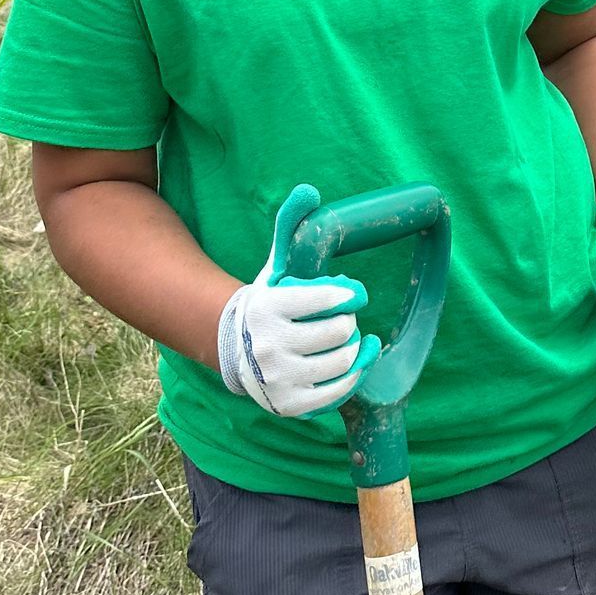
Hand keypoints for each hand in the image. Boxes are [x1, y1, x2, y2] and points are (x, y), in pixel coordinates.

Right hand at [217, 184, 379, 417]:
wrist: (236, 349)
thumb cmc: (269, 301)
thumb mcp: (276, 264)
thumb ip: (291, 226)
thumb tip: (309, 189)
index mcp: (269, 307)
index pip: (326, 299)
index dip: (348, 295)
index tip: (353, 294)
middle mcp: (271, 346)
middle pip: (338, 331)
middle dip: (346, 321)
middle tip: (342, 318)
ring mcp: (280, 379)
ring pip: (341, 361)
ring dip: (352, 346)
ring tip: (345, 337)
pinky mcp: (291, 405)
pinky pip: (338, 393)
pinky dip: (356, 373)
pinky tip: (359, 357)